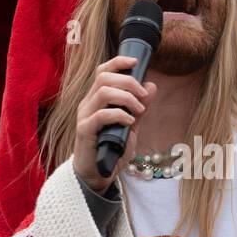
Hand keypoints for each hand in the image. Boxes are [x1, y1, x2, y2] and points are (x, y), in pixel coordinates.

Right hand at [72, 55, 156, 192]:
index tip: (136, 62)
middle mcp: (88, 104)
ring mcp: (84, 116)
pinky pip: (101, 115)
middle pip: (104, 77)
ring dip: (127, 98)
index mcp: (96, 99)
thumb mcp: (131, 126)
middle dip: (129, 81)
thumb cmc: (112, 149)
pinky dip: (119, 115)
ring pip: (103, 92)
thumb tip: (151, 86)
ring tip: (139, 111)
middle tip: (143, 96)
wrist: (98, 175)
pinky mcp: (84, 131)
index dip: (119, 62)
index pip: (103, 71)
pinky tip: (130, 123)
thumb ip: (139, 107)